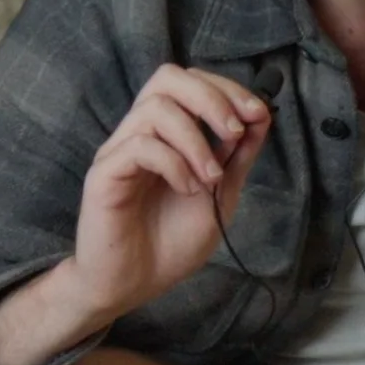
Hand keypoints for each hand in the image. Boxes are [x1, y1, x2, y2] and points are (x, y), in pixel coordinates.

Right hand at [58, 64, 271, 323]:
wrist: (131, 286)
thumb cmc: (169, 244)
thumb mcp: (219, 196)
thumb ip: (236, 157)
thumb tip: (261, 115)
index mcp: (166, 133)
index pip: (190, 82)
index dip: (226, 88)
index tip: (257, 114)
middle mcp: (139, 133)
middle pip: (167, 77)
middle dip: (211, 97)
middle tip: (234, 133)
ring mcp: (119, 151)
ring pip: (155, 108)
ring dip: (195, 140)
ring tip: (209, 178)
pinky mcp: (104, 175)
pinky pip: (139, 146)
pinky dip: (174, 163)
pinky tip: (186, 190)